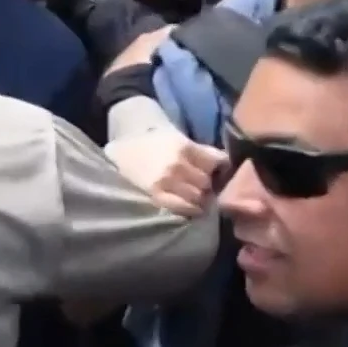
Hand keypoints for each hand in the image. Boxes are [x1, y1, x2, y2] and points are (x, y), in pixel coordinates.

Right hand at [106, 127, 226, 215]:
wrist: (121, 151)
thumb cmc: (152, 143)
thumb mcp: (176, 138)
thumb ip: (200, 150)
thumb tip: (226, 164)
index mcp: (184, 146)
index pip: (217, 161)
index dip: (220, 166)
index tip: (218, 170)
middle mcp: (177, 164)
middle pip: (208, 181)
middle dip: (208, 183)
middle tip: (203, 183)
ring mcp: (167, 182)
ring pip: (199, 197)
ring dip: (200, 197)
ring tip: (194, 194)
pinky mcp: (157, 196)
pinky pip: (184, 208)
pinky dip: (191, 209)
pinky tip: (190, 205)